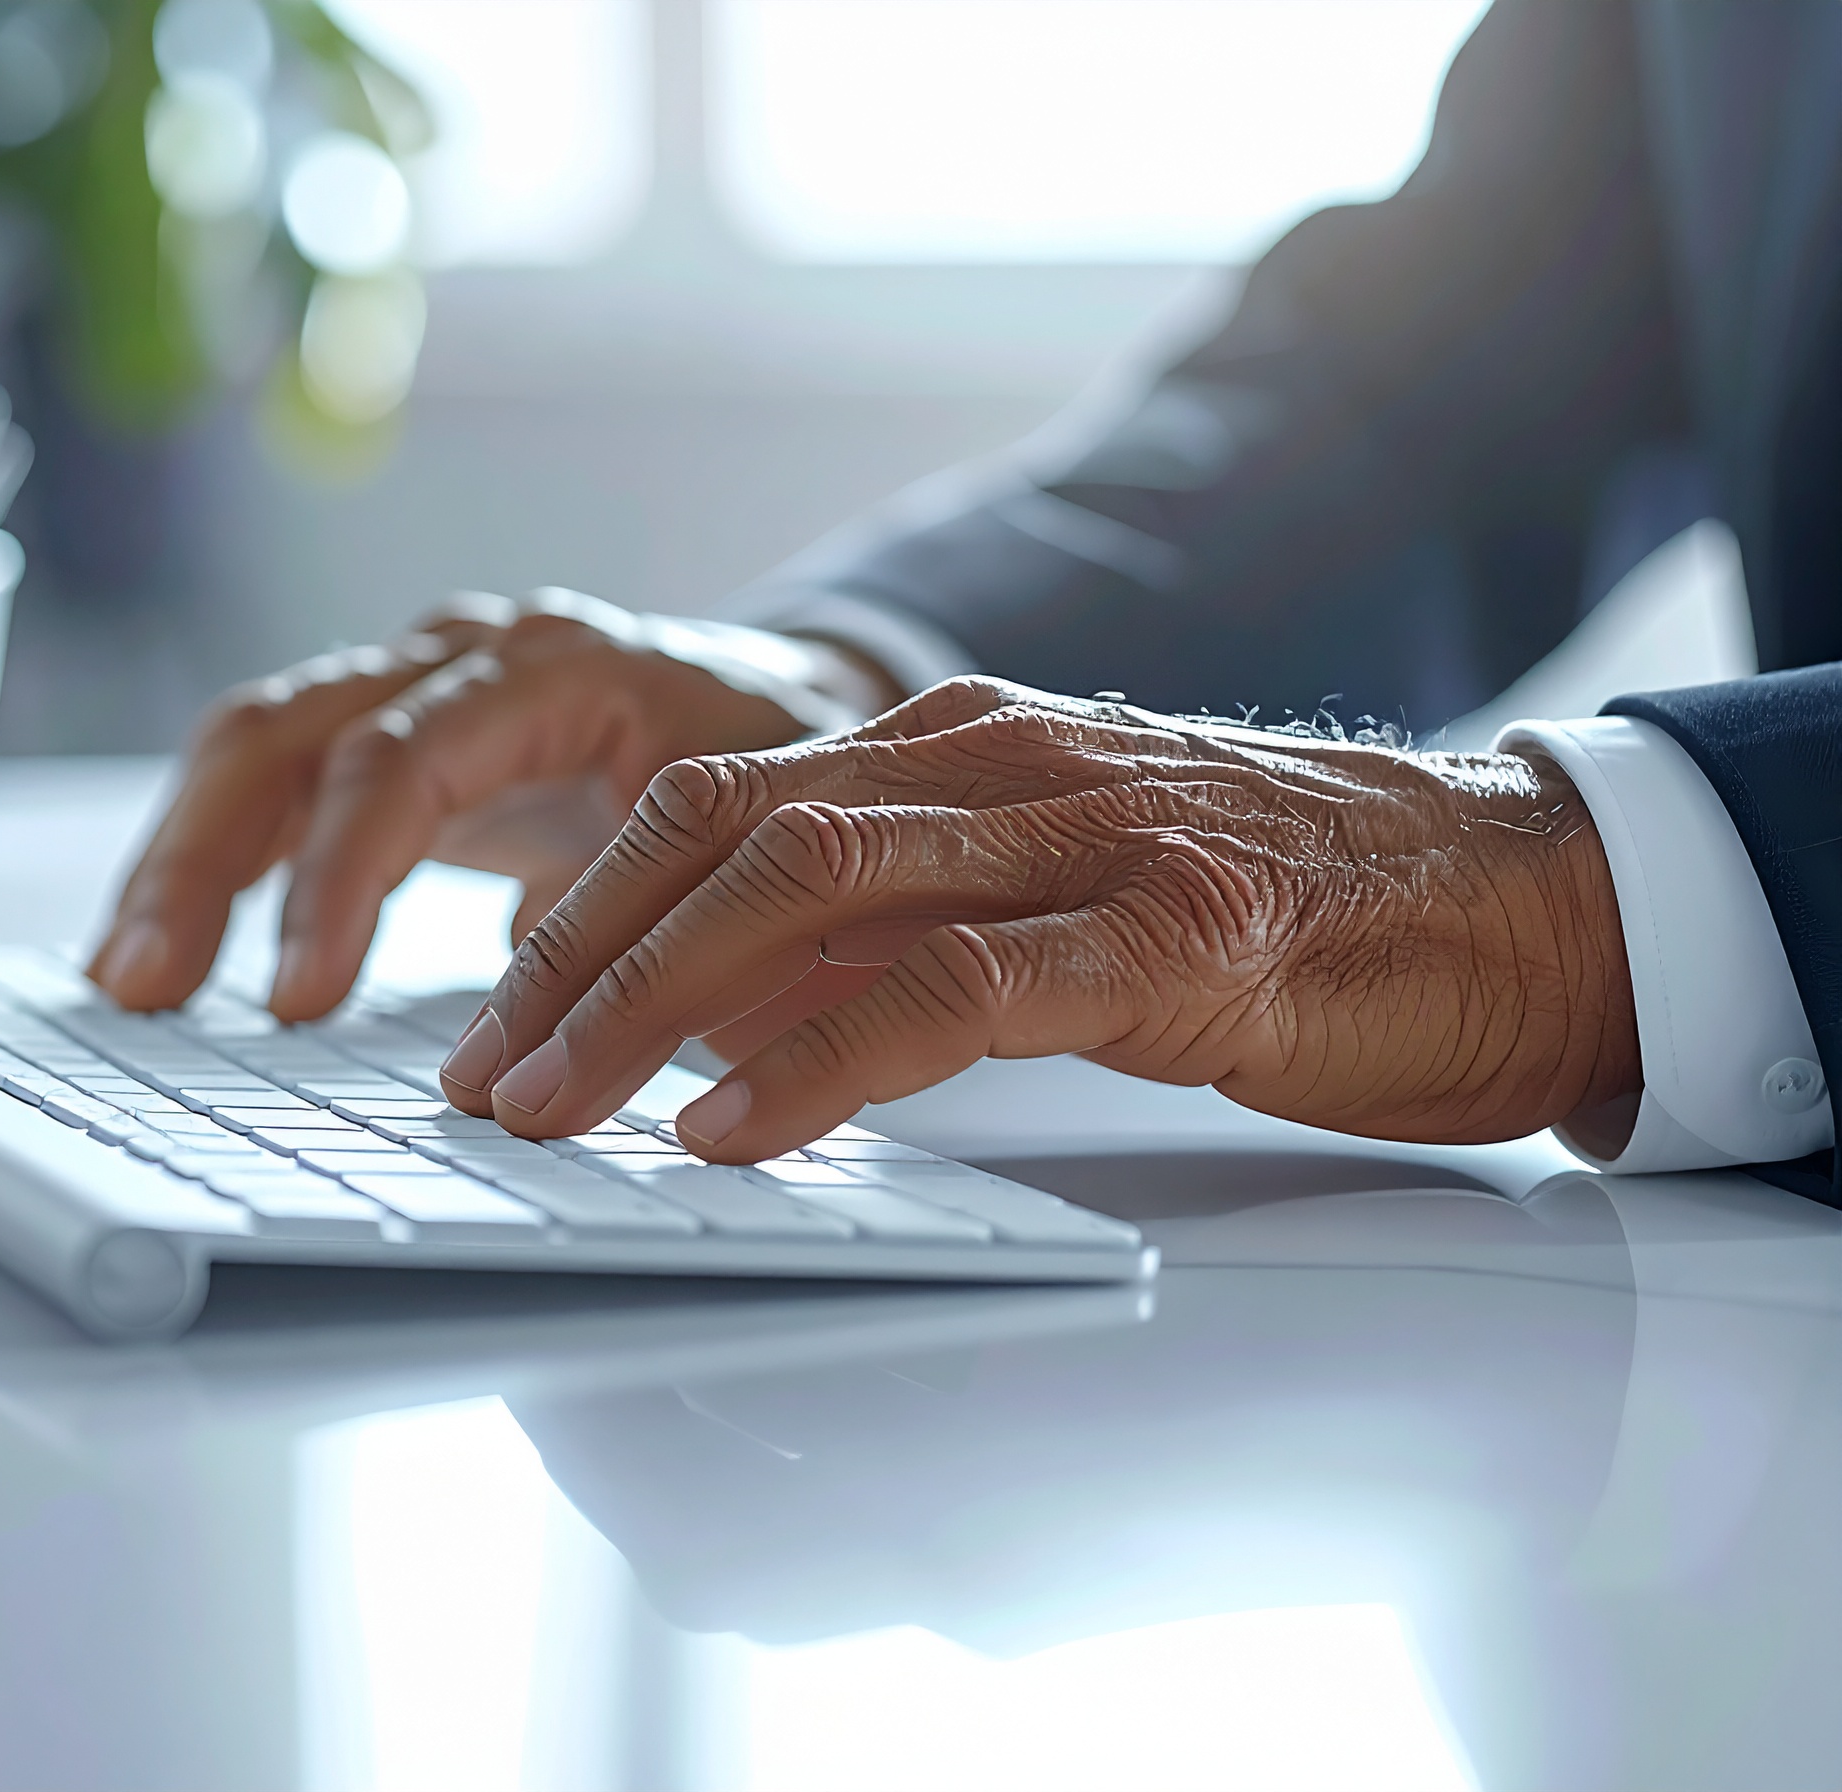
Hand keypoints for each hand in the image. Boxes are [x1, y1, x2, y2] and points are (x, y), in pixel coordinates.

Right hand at [88, 590, 897, 1016]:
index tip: (297, 999)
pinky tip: (168, 949)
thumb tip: (590, 1055)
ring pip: (261, 744)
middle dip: (206, 860)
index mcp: (563, 669)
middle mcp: (472, 657)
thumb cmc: (788, 780)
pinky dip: (217, 862)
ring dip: (184, 860)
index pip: (406, 755)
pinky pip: (277, 778)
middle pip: (293, 727)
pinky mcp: (399, 735)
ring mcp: (425, 685)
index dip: (340, 876)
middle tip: (149, 989)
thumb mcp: (759, 849)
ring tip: (127, 982)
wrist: (799, 710)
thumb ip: (677, 932)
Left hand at [437, 677, 1642, 1157]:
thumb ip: (891, 939)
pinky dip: (822, 1055)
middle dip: (578, 958)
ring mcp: (1083, 832)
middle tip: (484, 1078)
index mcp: (955, 744)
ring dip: (653, 1003)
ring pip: (810, 884)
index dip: (583, 911)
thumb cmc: (1268, 918)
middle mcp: (997, 760)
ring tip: (557, 1109)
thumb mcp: (1040, 906)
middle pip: (725, 830)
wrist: (1506, 901)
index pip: (711, 803)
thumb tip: (722, 1018)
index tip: (496, 1021)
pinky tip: (730, 1125)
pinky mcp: (1170, 928)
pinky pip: (953, 985)